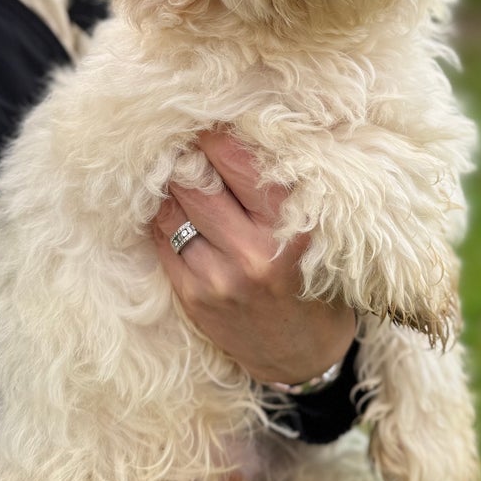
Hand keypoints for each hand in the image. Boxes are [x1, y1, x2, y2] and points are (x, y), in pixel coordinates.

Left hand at [150, 130, 355, 384]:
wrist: (304, 357)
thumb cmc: (315, 281)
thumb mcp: (316, 233)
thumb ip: (283, 192)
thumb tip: (238, 137)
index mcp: (292, 229)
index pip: (239, 165)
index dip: (216, 137)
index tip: (207, 123)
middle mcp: (254, 253)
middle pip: (197, 183)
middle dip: (187, 157)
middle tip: (183, 140)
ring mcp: (219, 278)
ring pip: (174, 210)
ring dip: (170, 185)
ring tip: (174, 171)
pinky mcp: (194, 298)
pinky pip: (164, 241)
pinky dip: (164, 217)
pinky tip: (170, 206)